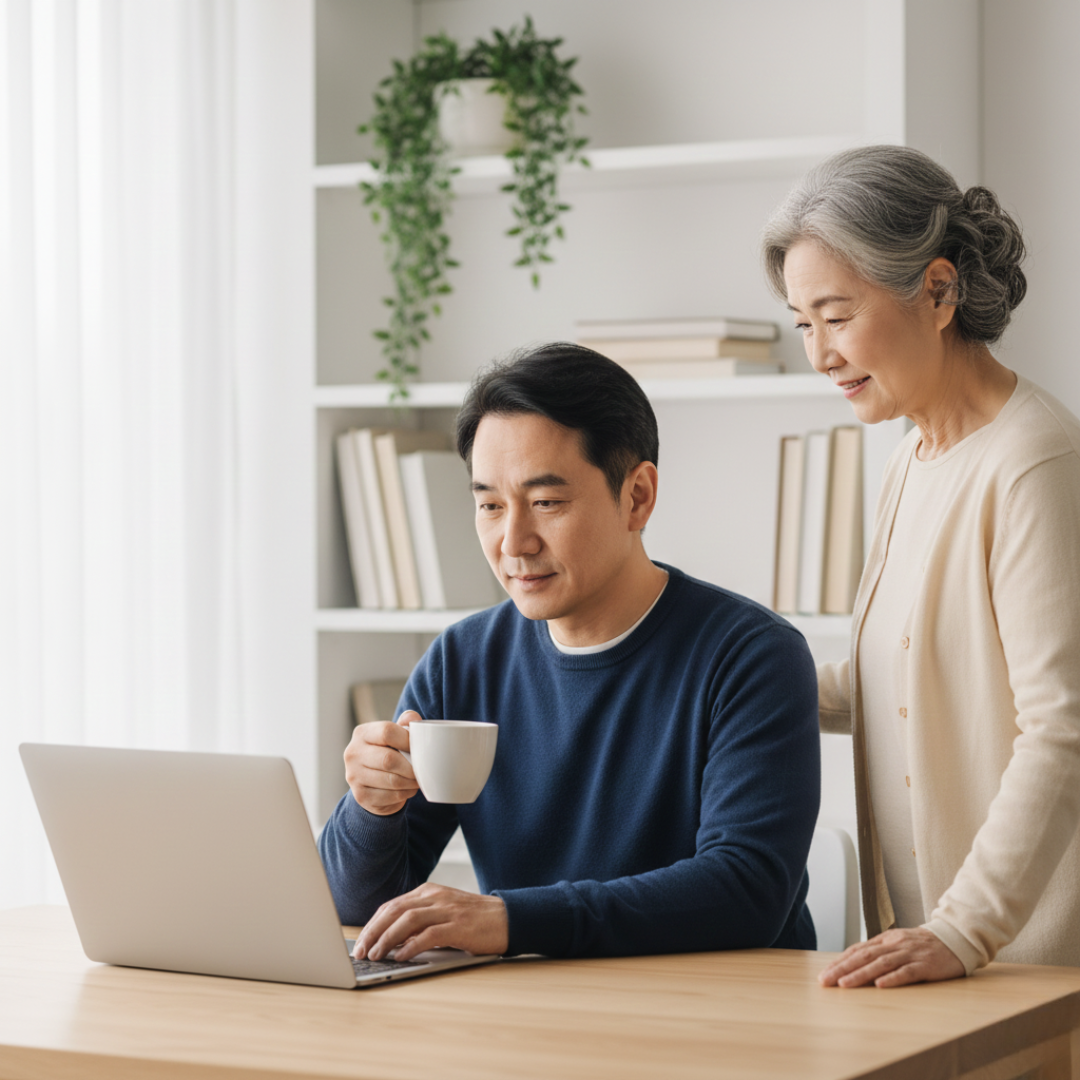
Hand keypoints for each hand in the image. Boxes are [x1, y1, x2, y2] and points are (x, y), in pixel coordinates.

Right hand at [344, 710, 419, 815]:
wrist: (369, 781)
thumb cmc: (387, 752)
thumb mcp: (394, 735)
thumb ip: (405, 724)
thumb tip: (413, 718)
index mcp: (362, 733)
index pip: (387, 732)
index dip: (408, 740)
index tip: (421, 748)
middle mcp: (353, 753)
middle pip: (389, 759)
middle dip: (411, 767)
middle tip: (423, 769)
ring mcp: (353, 776)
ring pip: (392, 780)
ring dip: (411, 782)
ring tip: (418, 780)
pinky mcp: (360, 796)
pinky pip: (390, 796)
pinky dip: (405, 794)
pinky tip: (408, 789)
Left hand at [353, 883, 508, 961]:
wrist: (508, 918)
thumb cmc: (474, 920)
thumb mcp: (443, 913)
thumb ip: (420, 921)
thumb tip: (391, 941)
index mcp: (429, 891)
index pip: (392, 905)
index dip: (373, 924)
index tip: (361, 941)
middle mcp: (435, 896)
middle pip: (395, 910)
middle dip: (373, 931)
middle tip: (361, 951)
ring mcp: (447, 909)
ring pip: (407, 921)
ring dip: (387, 939)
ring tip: (376, 955)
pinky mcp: (458, 926)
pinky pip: (428, 935)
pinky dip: (411, 946)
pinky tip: (401, 957)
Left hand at [819, 926, 964, 987]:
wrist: (954, 938)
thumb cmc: (923, 945)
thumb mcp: (898, 944)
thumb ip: (879, 952)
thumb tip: (855, 964)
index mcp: (885, 939)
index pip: (857, 950)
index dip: (840, 962)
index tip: (824, 974)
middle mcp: (894, 944)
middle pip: (864, 956)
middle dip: (842, 969)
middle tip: (825, 981)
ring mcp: (909, 953)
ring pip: (880, 964)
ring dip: (860, 974)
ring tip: (844, 984)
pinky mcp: (926, 965)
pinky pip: (907, 972)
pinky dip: (892, 978)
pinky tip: (880, 985)